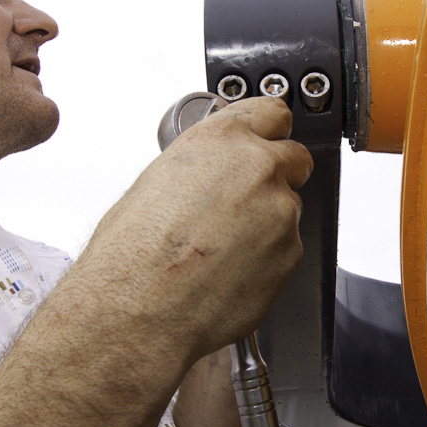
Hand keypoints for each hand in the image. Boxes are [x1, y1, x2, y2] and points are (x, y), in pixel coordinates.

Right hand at [64, 97, 311, 369]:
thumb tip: (213, 172)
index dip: (269, 131)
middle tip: (245, 203)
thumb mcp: (155, 183)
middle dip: (276, 176)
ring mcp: (279, 212)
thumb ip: (202, 165)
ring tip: (223, 248)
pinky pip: (286, 248)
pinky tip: (230, 270)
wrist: (140, 312)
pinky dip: (266, 257)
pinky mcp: (290, 254)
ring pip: (288, 208)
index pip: (273, 113)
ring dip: (267, 222)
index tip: (269, 139)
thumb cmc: (132, 255)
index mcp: (221, 140)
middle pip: (294, 159)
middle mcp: (258, 169)